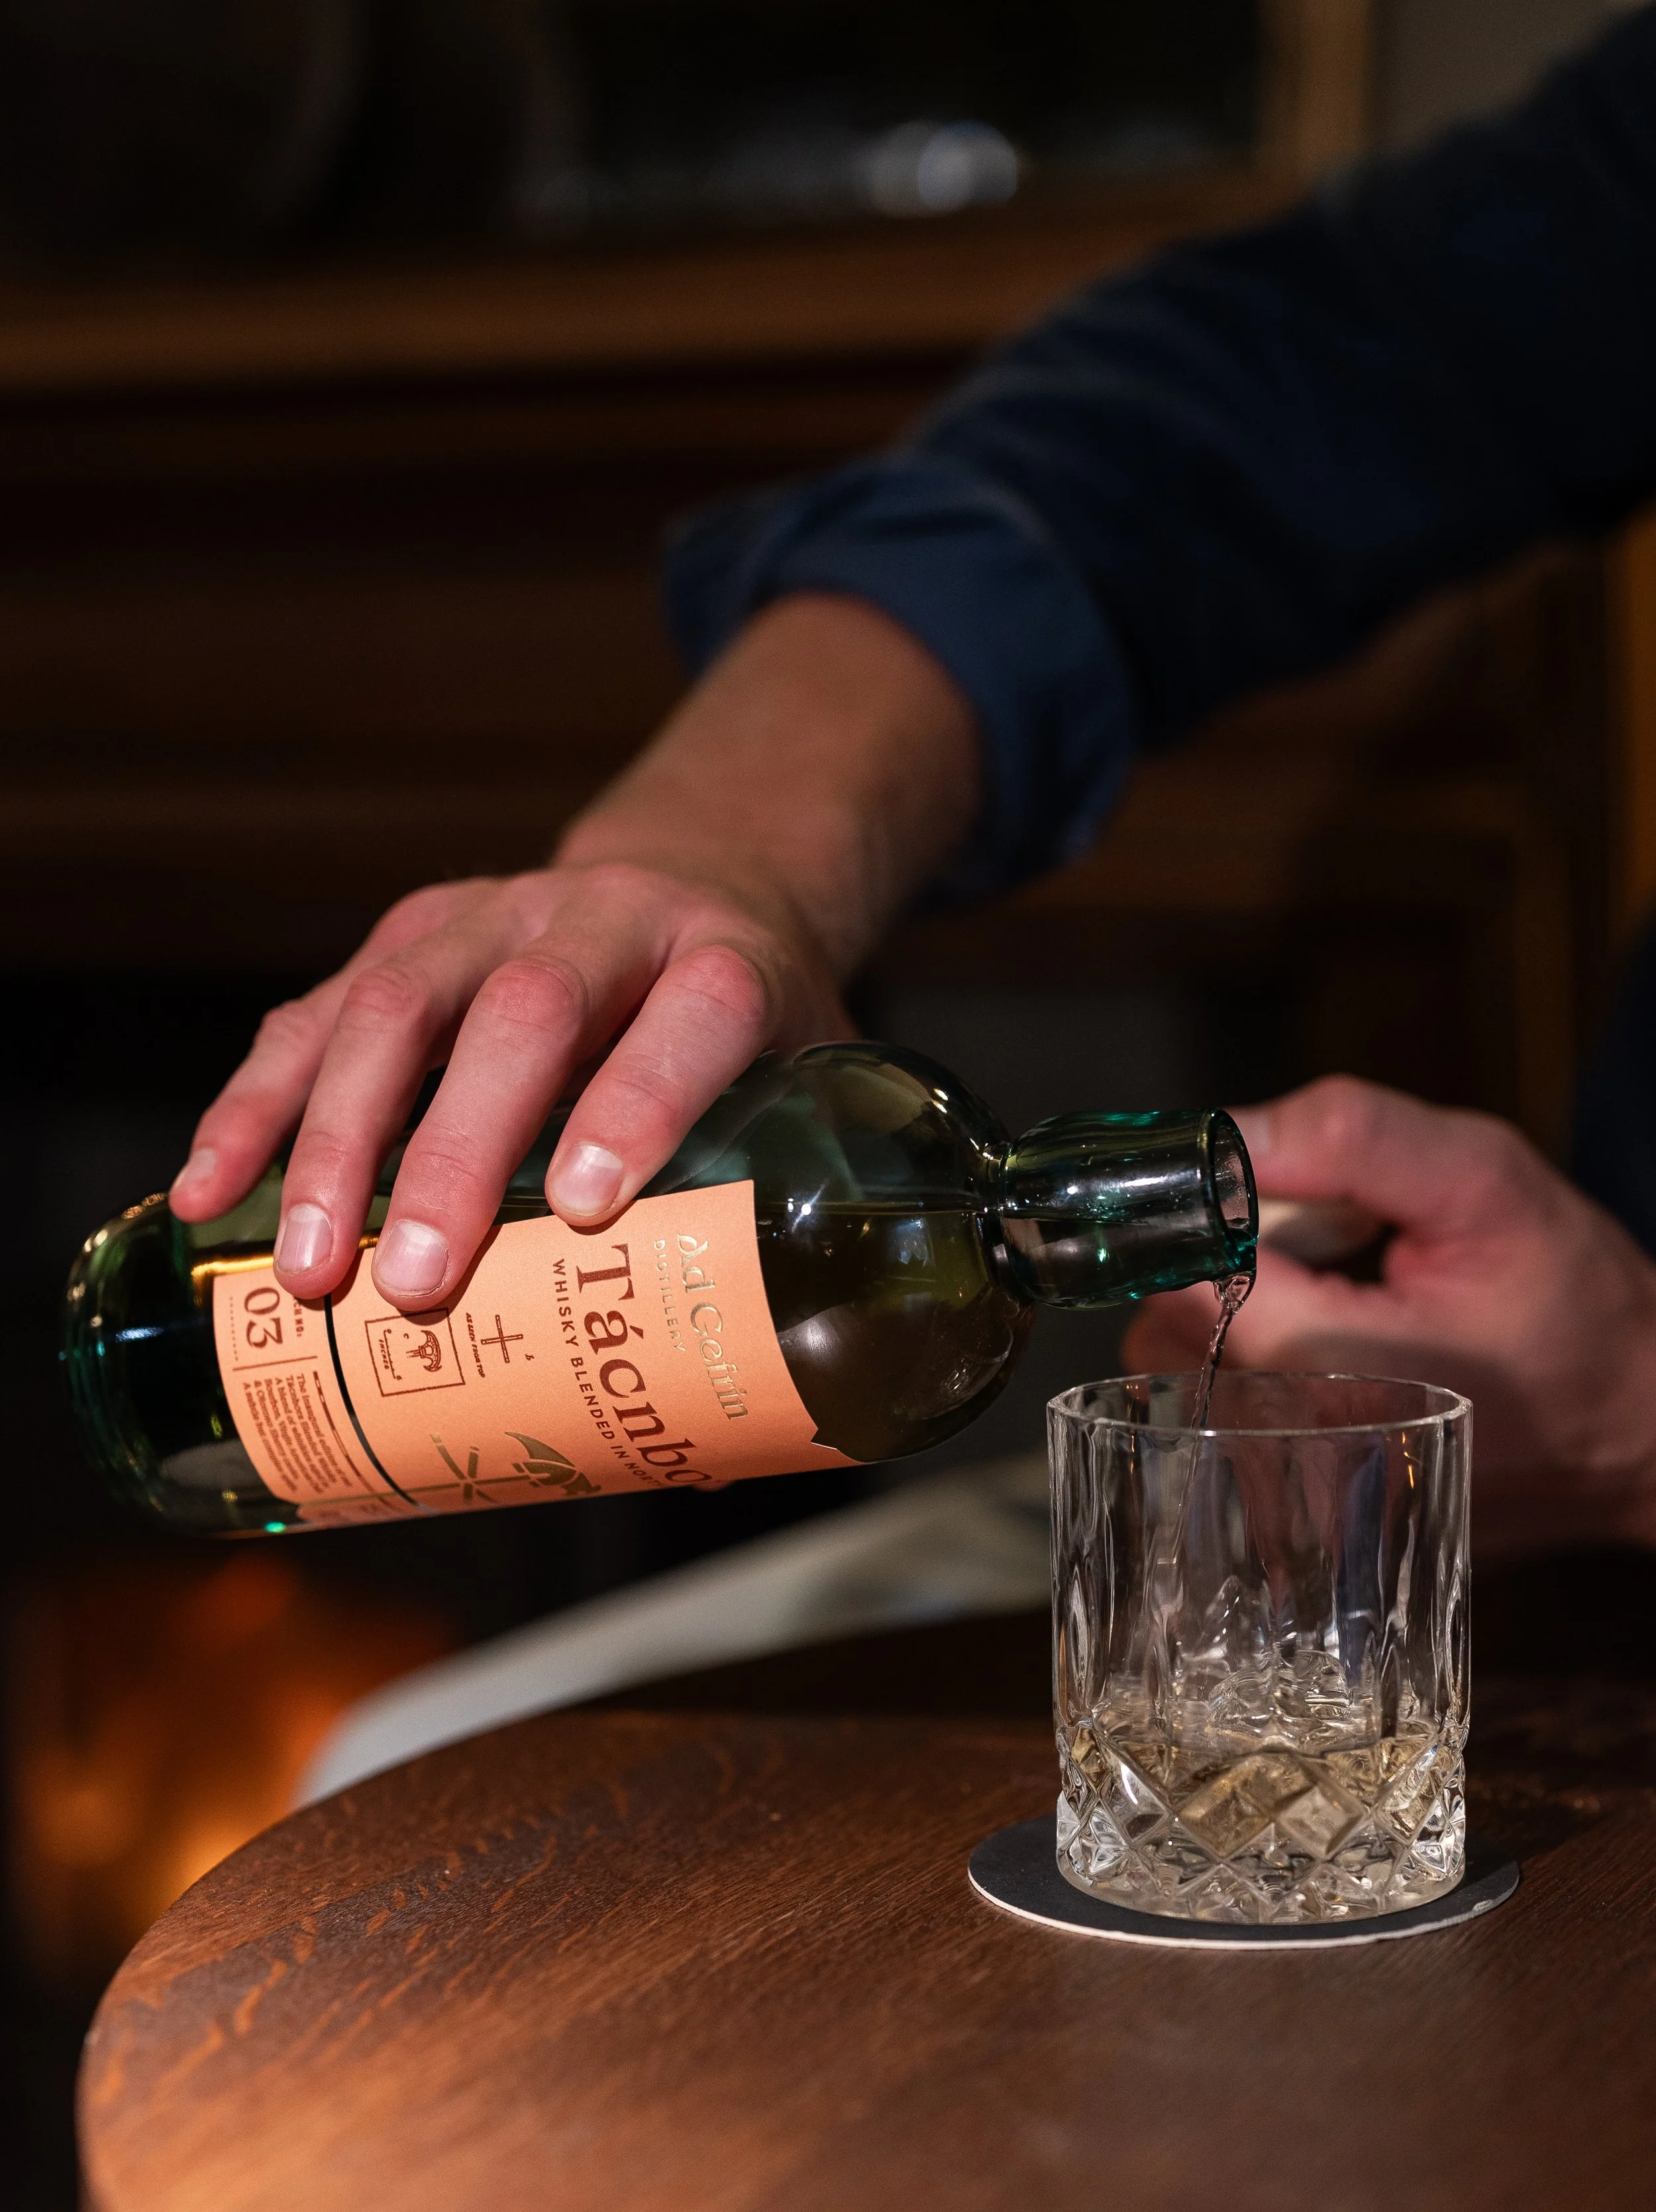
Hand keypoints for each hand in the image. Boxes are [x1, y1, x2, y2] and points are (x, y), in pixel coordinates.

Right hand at [168, 594, 977, 1309]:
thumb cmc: (753, 1028)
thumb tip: (718, 1449)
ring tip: (309, 1268)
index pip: (694, 1013)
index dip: (640, 1100)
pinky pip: (315, 1012)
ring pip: (398, 1003)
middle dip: (461, 1146)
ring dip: (338, 1140)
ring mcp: (493, 917)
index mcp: (726, 961)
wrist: (699, 881)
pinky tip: (213, 1195)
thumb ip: (779, 1235)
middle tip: (423, 1279)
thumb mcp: (809, 1091)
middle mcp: (603, 919)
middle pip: (526, 1010)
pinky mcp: (408, 934)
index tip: (587, 1205)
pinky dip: (255, 1105)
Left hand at [1122, 1076, 1655, 1554]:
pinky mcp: (1296, 1520)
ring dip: (1232, 1321)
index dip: (1205, 1220)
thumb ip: (1349, 1137)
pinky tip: (1330, 1357)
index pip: (1185, 1278)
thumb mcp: (1482, 1181)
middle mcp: (1292, 1455)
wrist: (1640, 1430)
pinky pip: (1215, 1426)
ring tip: (1340, 1305)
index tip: (1269, 1201)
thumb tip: (1226, 1133)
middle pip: (1165, 1330)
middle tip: (1326, 1252)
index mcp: (1331, 1370)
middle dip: (1221, 1267)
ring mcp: (1290, 1501)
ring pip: (1178, 1379)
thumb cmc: (1576, 1306)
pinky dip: (1248, 1373)